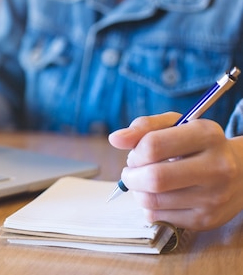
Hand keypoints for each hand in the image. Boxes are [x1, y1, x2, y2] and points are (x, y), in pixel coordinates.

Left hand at [108, 112, 242, 230]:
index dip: (134, 152)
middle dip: (131, 176)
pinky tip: (159, 196)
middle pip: (154, 178)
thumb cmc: (197, 144)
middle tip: (131, 172)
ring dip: (137, 192)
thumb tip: (115, 139)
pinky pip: (158, 217)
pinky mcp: (206, 220)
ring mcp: (213, 197)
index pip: (153, 145)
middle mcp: (216, 167)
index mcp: (207, 135)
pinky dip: (148, 207)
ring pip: (153, 201)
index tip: (135, 154)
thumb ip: (143, 127)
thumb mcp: (175, 125)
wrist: (240, 172)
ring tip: (143, 183)